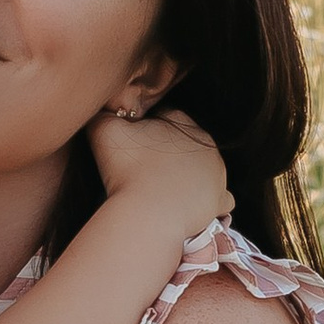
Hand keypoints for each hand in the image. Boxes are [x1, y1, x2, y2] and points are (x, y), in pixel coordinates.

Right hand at [86, 102, 227, 241]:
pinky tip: (190, 206)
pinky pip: (220, 198)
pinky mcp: (220, 200)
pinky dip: (206, 201)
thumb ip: (103, 114)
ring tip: (164, 190)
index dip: (147, 129)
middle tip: (146, 170)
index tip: (132, 145)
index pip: (166, 118)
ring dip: (188, 177)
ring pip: (203, 170)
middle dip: (170, 154)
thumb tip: (102, 109)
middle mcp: (207, 145)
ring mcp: (218, 174)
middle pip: (187, 145)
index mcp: (183, 124)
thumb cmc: (127, 170)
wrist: (148, 214)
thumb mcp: (103, 130)